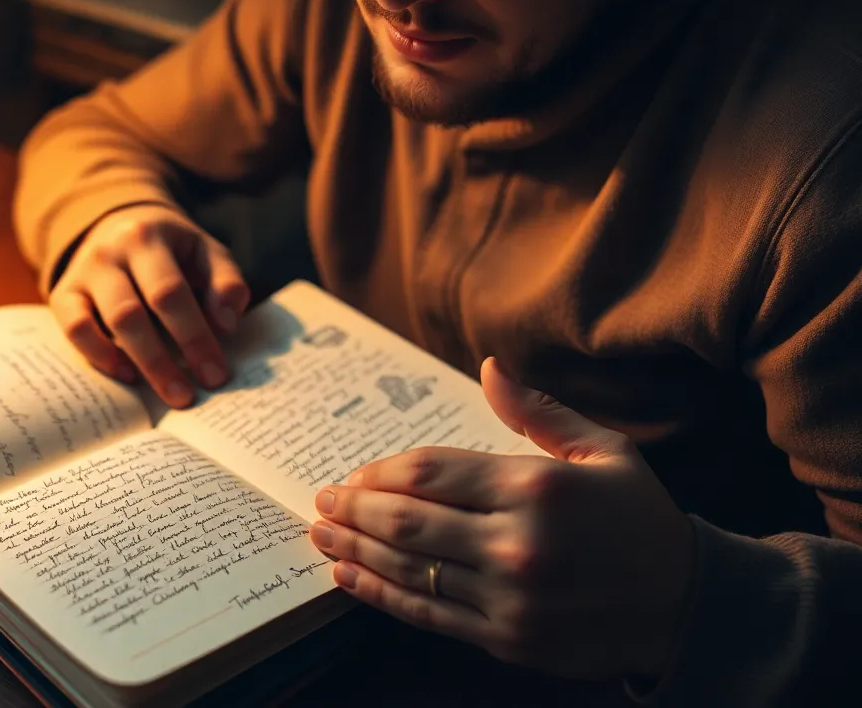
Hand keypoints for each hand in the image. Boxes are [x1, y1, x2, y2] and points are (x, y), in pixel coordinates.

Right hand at [51, 204, 249, 407]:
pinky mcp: (63, 294)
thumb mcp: (205, 251)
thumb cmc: (173, 249)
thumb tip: (226, 324)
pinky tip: (127, 374)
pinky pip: (74, 329)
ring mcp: (82, 273)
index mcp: (147, 237)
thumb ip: (225, 282)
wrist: (121, 223)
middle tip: (188, 396)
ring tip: (166, 392)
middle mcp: (108, 253)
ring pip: (105, 324)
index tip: (215, 374)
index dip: (192, 336)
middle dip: (163, 361)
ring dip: (138, 363)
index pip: (169, 292)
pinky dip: (98, 355)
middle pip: (132, 313)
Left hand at [310, 357, 695, 679]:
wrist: (686, 604)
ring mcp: (510, 596)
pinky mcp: (506, 638)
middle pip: (407, 519)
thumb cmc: (640, 518)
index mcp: (536, 486)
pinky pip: (427, 613)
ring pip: (409, 567)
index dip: (381, 472)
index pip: (430, 473)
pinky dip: (380, 594)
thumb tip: (489, 367)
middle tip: (320, 501)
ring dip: (355, 549)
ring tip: (321, 534)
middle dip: (353, 508)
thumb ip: (538, 412)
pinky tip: (350, 577)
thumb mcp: (603, 450)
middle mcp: (518, 541)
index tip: (355, 473)